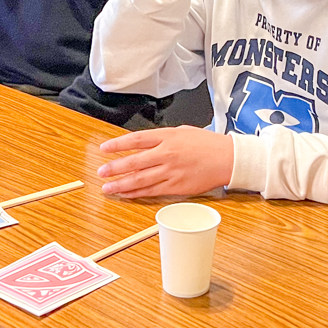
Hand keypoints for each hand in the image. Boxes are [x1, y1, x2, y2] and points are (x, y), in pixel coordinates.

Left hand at [96, 126, 234, 197]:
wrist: (227, 158)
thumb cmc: (207, 143)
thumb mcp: (182, 132)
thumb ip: (162, 137)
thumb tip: (143, 144)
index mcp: (168, 137)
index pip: (136, 140)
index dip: (118, 145)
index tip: (104, 149)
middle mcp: (166, 154)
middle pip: (134, 162)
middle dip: (115, 168)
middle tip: (101, 172)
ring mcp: (171, 172)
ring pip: (140, 180)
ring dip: (122, 184)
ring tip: (108, 187)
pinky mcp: (176, 187)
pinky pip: (152, 191)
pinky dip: (137, 193)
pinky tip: (127, 194)